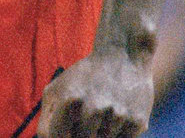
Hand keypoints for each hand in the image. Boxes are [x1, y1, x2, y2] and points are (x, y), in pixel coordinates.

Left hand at [38, 47, 152, 137]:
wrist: (124, 55)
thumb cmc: (84, 77)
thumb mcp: (58, 88)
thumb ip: (47, 118)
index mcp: (69, 99)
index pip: (55, 136)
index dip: (59, 136)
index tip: (66, 129)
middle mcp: (93, 108)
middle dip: (81, 134)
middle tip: (86, 119)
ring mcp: (116, 116)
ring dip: (100, 134)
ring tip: (102, 115)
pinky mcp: (137, 122)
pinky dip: (117, 135)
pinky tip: (116, 118)